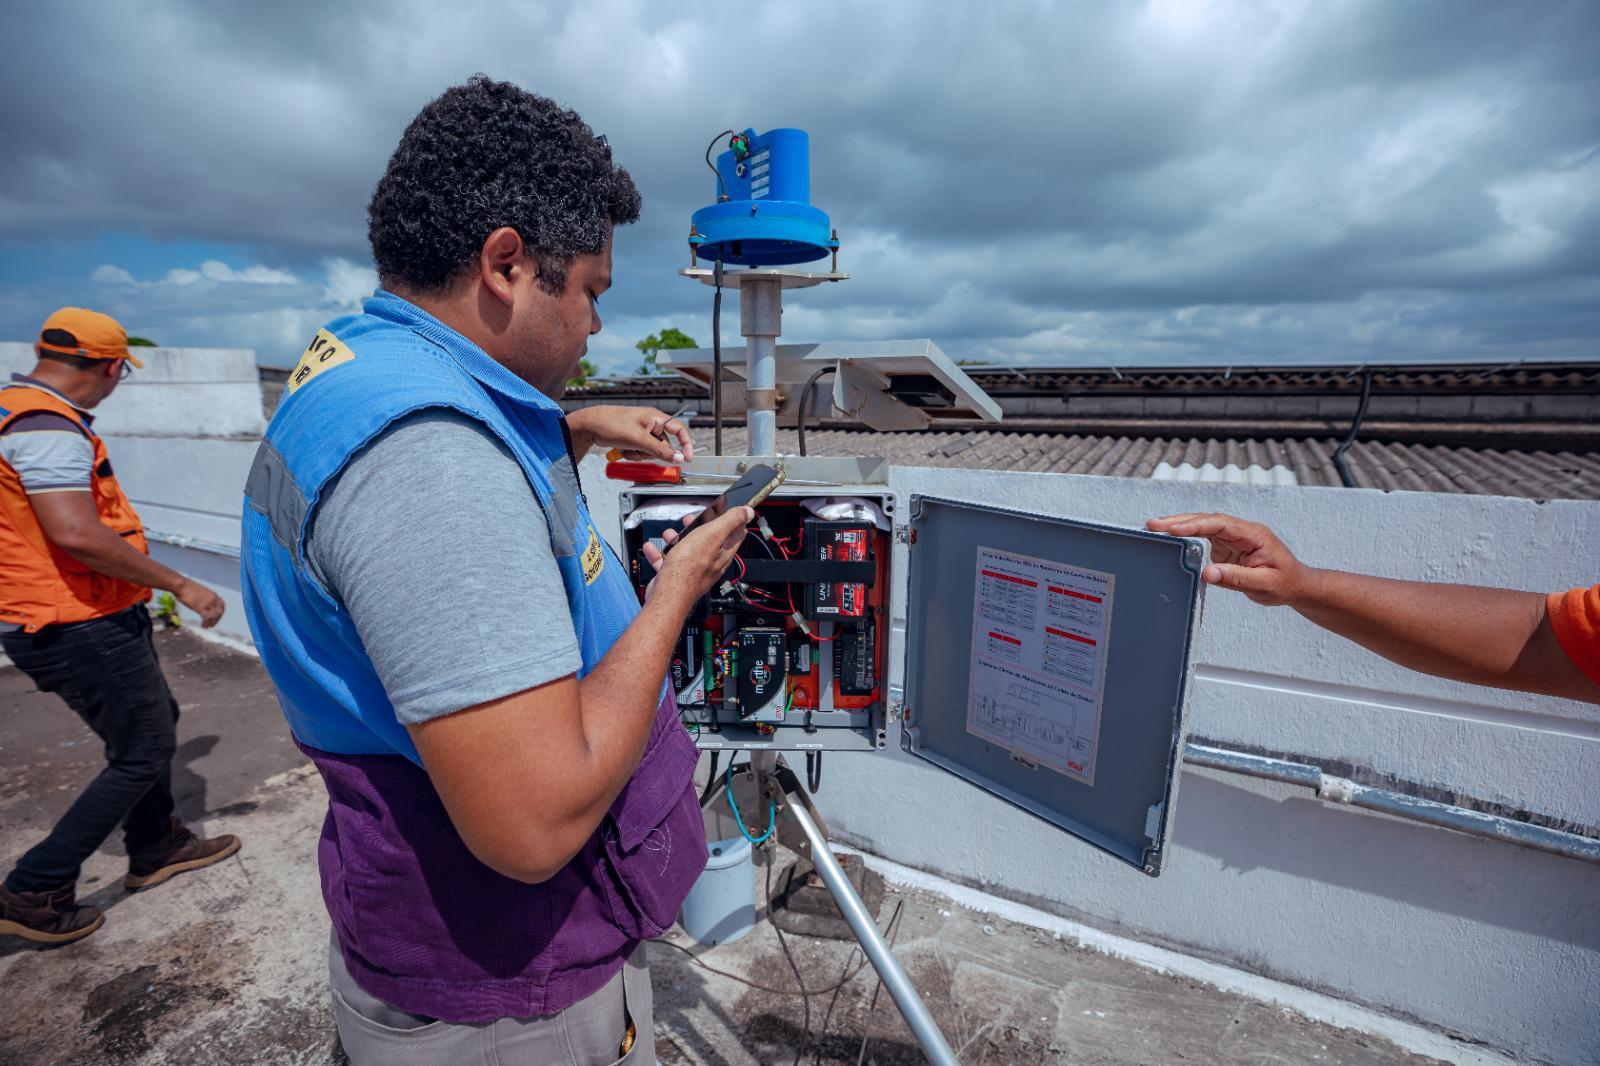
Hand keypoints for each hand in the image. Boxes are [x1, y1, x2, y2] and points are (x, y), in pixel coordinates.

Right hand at [173, 578, 224, 627]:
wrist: (181, 585)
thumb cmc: (187, 587)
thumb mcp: (200, 591)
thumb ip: (204, 597)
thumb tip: (203, 601)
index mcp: (213, 594)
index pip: (222, 605)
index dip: (220, 612)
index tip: (217, 617)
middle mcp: (212, 599)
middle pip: (219, 612)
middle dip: (217, 619)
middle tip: (212, 625)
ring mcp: (207, 603)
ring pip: (214, 616)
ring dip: (211, 623)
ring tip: (207, 627)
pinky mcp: (200, 607)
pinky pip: (206, 617)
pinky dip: (206, 623)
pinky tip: (203, 626)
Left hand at [567, 406, 693, 463]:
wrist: (590, 426)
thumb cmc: (612, 424)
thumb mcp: (639, 440)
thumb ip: (660, 450)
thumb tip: (678, 458)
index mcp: (655, 417)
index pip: (679, 430)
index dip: (686, 444)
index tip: (687, 458)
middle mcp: (650, 423)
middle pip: (663, 445)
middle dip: (652, 452)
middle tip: (641, 451)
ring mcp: (641, 432)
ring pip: (651, 451)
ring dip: (641, 454)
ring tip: (628, 448)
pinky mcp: (632, 439)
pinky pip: (640, 452)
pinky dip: (633, 454)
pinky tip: (623, 449)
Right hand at [641, 506, 752, 606]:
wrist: (668, 594)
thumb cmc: (689, 568)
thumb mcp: (712, 535)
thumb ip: (730, 521)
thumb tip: (748, 512)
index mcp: (723, 552)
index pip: (735, 534)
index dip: (731, 520)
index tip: (723, 510)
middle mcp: (711, 563)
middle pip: (709, 541)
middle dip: (699, 527)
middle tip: (691, 519)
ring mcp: (693, 570)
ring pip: (687, 550)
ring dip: (677, 539)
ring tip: (669, 534)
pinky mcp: (677, 577)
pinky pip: (668, 561)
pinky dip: (659, 553)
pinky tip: (652, 547)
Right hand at [1145, 513, 1317, 606]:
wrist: (1296, 585)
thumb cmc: (1285, 583)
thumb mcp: (1264, 585)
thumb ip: (1236, 578)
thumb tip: (1207, 573)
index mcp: (1253, 534)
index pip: (1219, 524)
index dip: (1194, 525)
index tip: (1173, 530)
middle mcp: (1241, 532)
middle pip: (1206, 520)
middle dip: (1179, 521)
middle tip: (1152, 525)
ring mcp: (1233, 538)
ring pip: (1202, 527)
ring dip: (1179, 527)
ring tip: (1154, 530)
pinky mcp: (1227, 547)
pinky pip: (1204, 539)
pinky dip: (1186, 539)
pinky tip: (1170, 541)